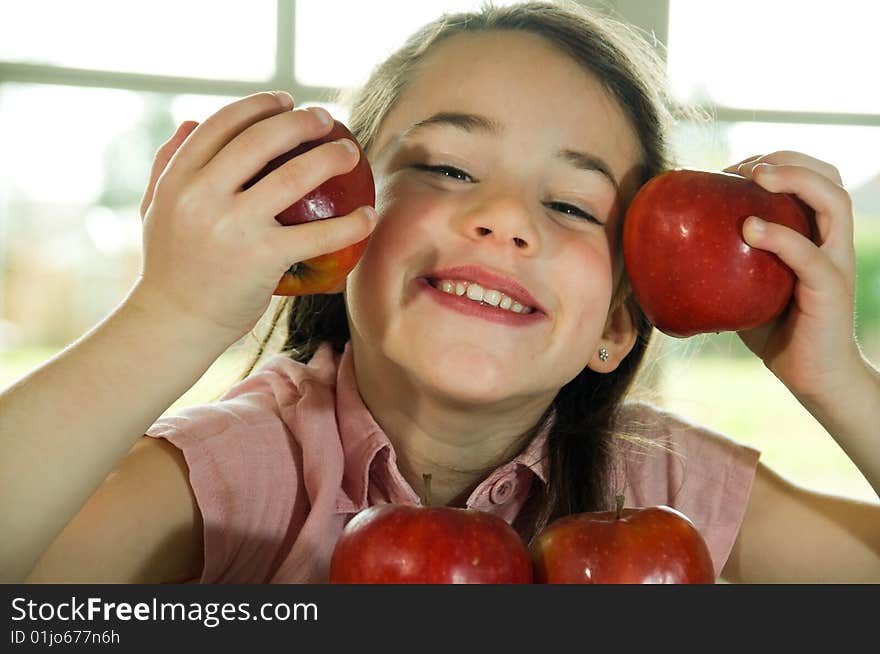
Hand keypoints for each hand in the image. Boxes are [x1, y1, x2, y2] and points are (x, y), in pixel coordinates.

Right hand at [131, 92, 375, 344]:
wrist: (174, 323)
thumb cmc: (170, 267)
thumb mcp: (157, 211)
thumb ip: (167, 165)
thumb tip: (191, 121)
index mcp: (178, 179)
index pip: (222, 124)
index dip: (258, 105)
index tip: (285, 100)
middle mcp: (202, 195)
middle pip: (261, 140)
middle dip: (300, 121)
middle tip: (326, 119)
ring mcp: (233, 226)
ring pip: (293, 176)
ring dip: (331, 157)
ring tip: (351, 153)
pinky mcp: (262, 258)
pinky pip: (316, 236)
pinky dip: (349, 224)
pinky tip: (367, 216)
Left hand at [723, 151, 862, 403]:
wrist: (811, 376)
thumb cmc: (775, 329)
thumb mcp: (744, 286)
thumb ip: (723, 263)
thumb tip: (664, 250)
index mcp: (815, 235)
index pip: (810, 179)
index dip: (777, 162)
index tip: (732, 169)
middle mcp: (832, 241)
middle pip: (828, 178)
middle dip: (788, 160)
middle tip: (745, 167)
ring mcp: (836, 263)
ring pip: (834, 202)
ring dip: (795, 180)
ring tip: (755, 176)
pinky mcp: (830, 289)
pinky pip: (810, 255)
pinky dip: (781, 236)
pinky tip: (750, 228)